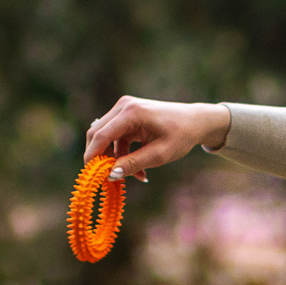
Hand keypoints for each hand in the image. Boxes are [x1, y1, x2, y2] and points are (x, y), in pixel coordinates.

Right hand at [82, 96, 231, 171]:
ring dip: (115, 158)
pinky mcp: (126, 115)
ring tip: (138, 175)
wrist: (195, 121)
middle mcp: (123, 106)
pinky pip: (115, 137)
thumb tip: (110, 175)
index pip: (101, 136)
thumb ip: (134, 164)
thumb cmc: (181, 136)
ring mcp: (124, 108)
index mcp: (131, 113)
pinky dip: (122, 153)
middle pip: (97, 134)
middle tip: (108, 178)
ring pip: (105, 137)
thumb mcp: (159, 155)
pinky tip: (139, 168)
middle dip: (100, 158)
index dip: (92, 156)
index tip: (91, 176)